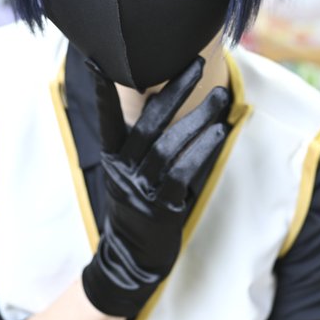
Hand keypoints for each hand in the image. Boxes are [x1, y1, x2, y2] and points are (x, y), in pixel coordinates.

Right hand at [82, 58, 229, 317]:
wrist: (131, 259)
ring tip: (221, 98)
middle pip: (147, 123)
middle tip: (195, 64)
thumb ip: (140, 145)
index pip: (106, 119)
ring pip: (170, 146)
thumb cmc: (137, 208)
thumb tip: (162, 102)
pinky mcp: (163, 208)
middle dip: (173, 90)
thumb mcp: (128, 175)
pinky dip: (202, 150)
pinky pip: (184, 173)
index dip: (101, 91)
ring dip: (198, 118)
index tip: (98, 60)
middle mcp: (123, 171)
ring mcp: (142, 190)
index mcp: (113, 159)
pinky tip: (219, 132)